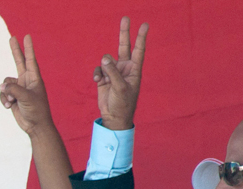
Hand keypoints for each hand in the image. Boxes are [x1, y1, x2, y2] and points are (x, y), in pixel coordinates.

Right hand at [0, 35, 54, 137]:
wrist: (35, 126)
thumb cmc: (36, 110)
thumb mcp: (26, 97)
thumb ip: (13, 89)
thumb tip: (2, 86)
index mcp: (34, 78)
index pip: (30, 60)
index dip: (28, 48)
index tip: (27, 36)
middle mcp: (26, 81)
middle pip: (18, 62)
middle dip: (15, 51)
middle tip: (12, 38)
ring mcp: (19, 89)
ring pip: (5, 83)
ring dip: (6, 93)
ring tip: (12, 101)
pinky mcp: (13, 97)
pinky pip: (3, 93)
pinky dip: (4, 100)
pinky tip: (9, 106)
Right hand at [94, 16, 147, 130]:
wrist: (113, 116)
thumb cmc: (123, 103)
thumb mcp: (120, 87)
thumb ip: (113, 72)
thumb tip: (105, 58)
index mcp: (134, 69)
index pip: (138, 50)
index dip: (141, 37)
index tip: (144, 24)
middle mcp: (124, 68)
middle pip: (124, 46)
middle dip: (124, 33)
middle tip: (125, 18)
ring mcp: (114, 72)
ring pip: (106, 61)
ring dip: (104, 67)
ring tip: (104, 78)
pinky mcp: (104, 78)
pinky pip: (99, 69)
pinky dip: (97, 73)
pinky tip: (98, 81)